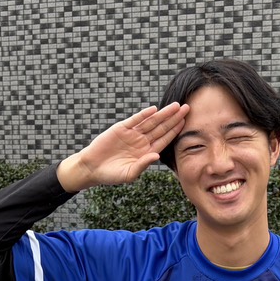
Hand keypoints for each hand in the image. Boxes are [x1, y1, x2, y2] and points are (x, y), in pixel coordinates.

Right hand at [57, 103, 188, 192]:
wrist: (92, 168)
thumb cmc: (112, 175)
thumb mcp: (129, 174)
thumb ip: (142, 165)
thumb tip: (156, 156)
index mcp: (146, 152)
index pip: (164, 139)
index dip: (175, 131)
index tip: (186, 123)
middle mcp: (142, 141)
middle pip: (161, 127)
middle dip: (174, 118)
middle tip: (187, 108)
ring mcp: (132, 134)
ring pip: (151, 121)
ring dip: (163, 114)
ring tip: (175, 105)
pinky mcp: (121, 128)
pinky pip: (135, 120)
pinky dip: (143, 115)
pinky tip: (153, 109)